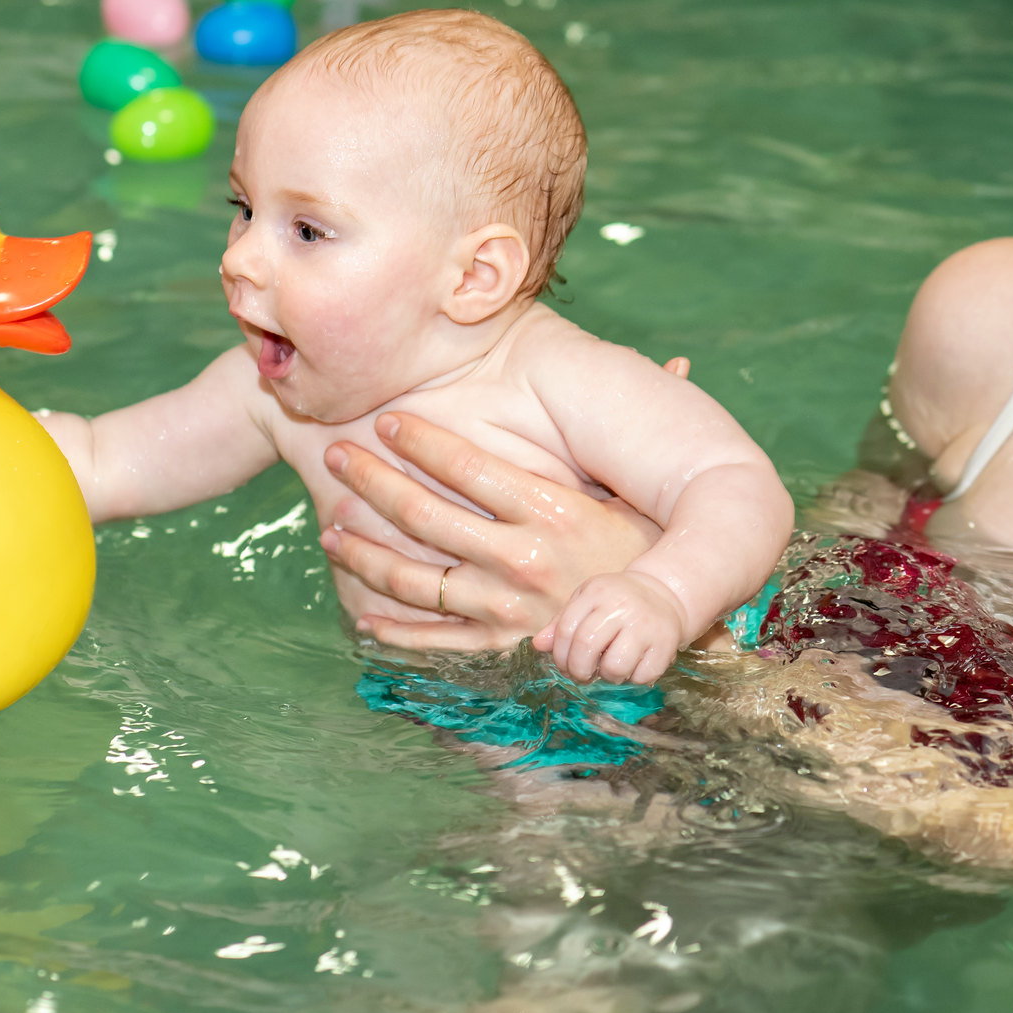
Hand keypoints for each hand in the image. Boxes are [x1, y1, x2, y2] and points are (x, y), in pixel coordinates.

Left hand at [318, 410, 669, 652]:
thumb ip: (638, 433)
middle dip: (374, 482)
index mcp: (555, 514)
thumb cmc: (651, 557)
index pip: (470, 468)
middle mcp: (524, 561)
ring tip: (331, 531)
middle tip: (336, 457)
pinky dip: (394, 628)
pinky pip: (435, 640)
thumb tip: (680, 362)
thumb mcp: (646, 494)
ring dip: (366, 552)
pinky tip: (364, 611)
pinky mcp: (501, 650)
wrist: (664, 638)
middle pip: (428, 514)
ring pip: (416, 578)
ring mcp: (507, 610)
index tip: (387, 420)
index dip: (422, 441)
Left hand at [534, 570, 686, 683]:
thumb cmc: (617, 602)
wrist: (664, 594)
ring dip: (607, 677)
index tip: (564, 665)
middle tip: (582, 675)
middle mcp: (621, 606)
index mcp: (597, 592)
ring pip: (614, 666)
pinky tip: (633, 667)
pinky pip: (642, 676)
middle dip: (578, 671)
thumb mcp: (587, 602)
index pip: (565, 629)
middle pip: (586, 648)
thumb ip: (561, 622)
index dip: (559, 655)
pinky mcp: (666, 643)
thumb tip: (538, 645)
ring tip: (610, 669)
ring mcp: (645, 625)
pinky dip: (634, 679)